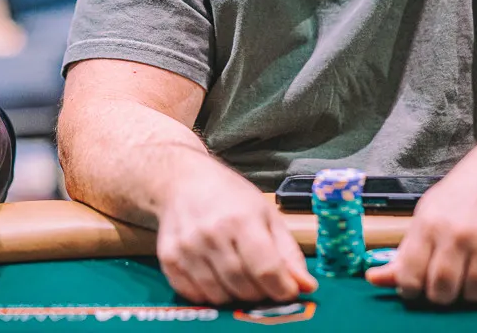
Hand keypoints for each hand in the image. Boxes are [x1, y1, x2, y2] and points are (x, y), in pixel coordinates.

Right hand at [155, 165, 317, 305]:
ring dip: (235, 296)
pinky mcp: (169, 259)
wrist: (181, 180)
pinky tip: (216, 277)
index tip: (289, 291)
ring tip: (240, 278)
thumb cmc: (230, 196)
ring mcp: (187, 248)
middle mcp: (211, 234)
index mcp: (241, 219)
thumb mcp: (266, 214)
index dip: (283, 288)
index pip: (266, 269)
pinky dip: (210, 294)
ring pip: (219, 295)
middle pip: (244, 286)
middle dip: (260, 293)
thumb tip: (307, 287)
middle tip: (263, 283)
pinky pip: (194, 294)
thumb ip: (288, 252)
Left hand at [366, 135, 476, 304]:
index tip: (414, 289)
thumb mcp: (428, 212)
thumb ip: (405, 250)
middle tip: (444, 286)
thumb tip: (374, 279)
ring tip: (470, 275)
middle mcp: (457, 232)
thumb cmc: (463, 191)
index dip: (409, 289)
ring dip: (470, 292)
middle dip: (440, 295)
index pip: (410, 274)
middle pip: (442, 290)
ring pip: (474, 293)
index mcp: (429, 222)